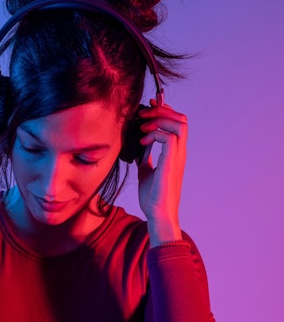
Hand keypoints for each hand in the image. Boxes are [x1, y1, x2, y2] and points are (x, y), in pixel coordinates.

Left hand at [136, 99, 187, 246]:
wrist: (157, 214)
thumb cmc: (153, 197)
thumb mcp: (145, 171)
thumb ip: (146, 157)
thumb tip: (139, 146)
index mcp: (175, 153)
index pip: (178, 123)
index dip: (165, 111)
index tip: (148, 108)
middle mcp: (180, 153)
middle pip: (181, 119)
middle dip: (162, 110)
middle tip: (143, 114)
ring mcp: (177, 157)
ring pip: (179, 124)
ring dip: (159, 119)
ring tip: (142, 126)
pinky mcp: (171, 163)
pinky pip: (168, 137)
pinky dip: (154, 134)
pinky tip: (142, 142)